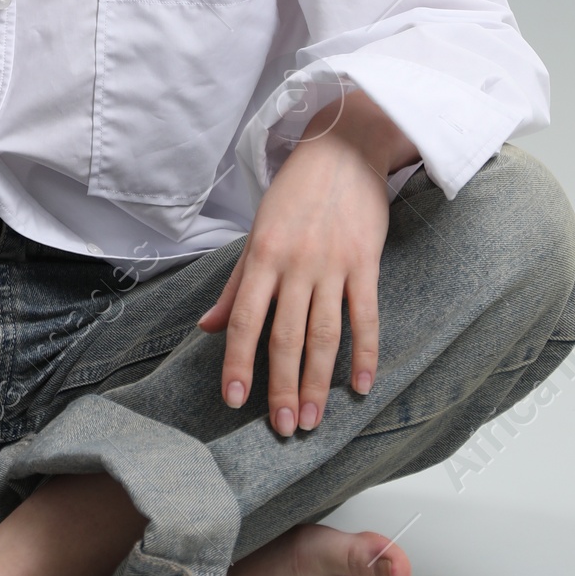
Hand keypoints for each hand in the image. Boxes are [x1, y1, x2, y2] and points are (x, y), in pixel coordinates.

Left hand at [197, 89, 416, 435]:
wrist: (344, 148)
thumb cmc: (295, 192)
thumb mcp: (257, 232)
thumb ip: (236, 284)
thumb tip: (208, 327)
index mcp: (263, 256)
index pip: (245, 319)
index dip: (239, 362)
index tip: (235, 399)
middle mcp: (296, 263)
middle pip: (286, 336)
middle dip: (282, 386)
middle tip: (283, 428)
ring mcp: (333, 264)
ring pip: (324, 334)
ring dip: (318, 381)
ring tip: (314, 419)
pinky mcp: (366, 262)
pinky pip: (366, 315)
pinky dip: (366, 352)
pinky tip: (360, 385)